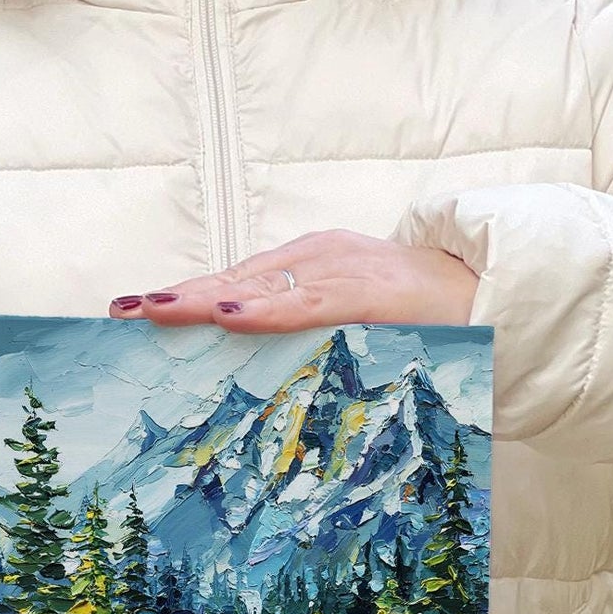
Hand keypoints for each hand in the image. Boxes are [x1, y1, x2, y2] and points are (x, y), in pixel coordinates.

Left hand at [108, 229, 479, 330]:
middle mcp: (317, 257)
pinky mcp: (367, 289)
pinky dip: (267, 308)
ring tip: (155, 310)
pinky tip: (229, 314)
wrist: (491, 289)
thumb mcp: (354, 315)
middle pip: (232, 278)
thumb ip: (307, 328)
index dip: (183, 296)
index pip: (233, 280)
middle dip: (177, 297)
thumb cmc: (420, 312)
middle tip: (120, 313)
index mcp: (309, 263)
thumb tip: (254, 356)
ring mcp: (341, 269)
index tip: (129, 312)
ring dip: (204, 298)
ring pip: (260, 284)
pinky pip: (308, 301)